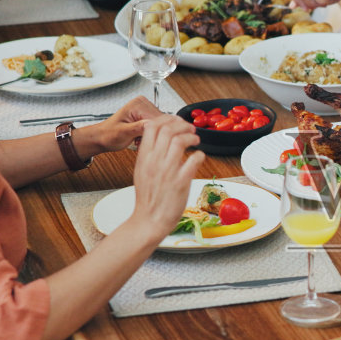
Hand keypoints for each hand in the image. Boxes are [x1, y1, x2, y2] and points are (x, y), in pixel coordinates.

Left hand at [90, 96, 175, 152]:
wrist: (102, 137)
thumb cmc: (108, 134)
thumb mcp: (123, 132)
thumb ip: (139, 127)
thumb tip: (153, 125)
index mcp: (137, 104)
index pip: (158, 118)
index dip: (156, 132)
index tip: (147, 140)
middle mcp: (143, 104)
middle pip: (161, 122)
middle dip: (153, 134)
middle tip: (140, 141)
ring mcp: (145, 110)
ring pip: (160, 125)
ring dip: (152, 135)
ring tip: (138, 140)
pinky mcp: (146, 116)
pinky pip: (156, 127)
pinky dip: (150, 135)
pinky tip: (140, 138)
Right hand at [128, 116, 205, 238]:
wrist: (149, 221)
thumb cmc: (148, 198)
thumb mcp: (141, 171)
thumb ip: (149, 154)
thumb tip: (161, 140)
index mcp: (144, 157)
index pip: (152, 126)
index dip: (167, 119)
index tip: (176, 121)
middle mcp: (154, 161)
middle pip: (167, 129)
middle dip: (182, 124)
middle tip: (190, 129)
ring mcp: (167, 171)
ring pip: (179, 140)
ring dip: (191, 136)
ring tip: (195, 140)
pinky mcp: (181, 182)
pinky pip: (193, 160)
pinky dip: (199, 155)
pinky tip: (199, 157)